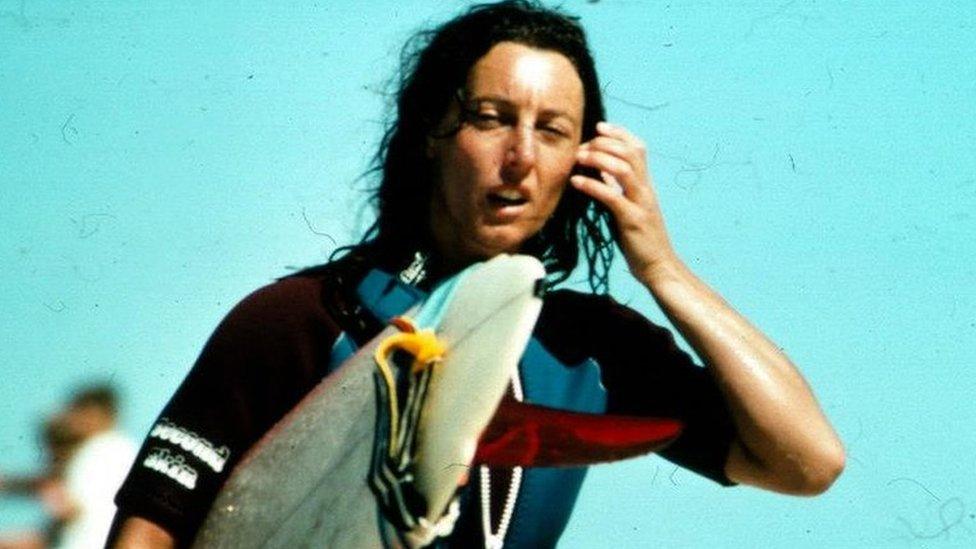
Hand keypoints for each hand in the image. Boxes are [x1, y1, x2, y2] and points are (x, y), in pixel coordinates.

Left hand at [571, 122, 676, 283]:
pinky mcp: (633, 221)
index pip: (638, 148)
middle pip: (631, 152)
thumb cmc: (641, 240)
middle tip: (581, 147)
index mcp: (645, 186)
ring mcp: (641, 204)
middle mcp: (646, 190)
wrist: (659, 267)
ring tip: (578, 158)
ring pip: (625, 169)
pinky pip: (613, 197)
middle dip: (604, 143)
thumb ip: (619, 189)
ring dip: (599, 159)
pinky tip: (576, 182)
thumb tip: (603, 172)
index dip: (620, 133)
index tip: (599, 127)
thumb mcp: (629, 209)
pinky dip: (593, 186)